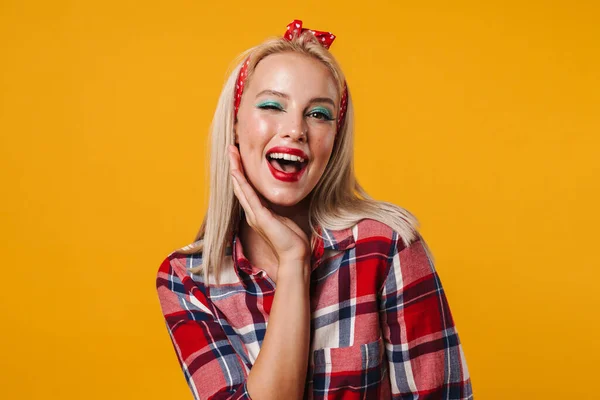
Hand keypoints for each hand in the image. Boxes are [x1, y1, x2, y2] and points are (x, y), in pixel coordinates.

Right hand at [228, 145, 309, 264]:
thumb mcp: (283, 219)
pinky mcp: (260, 217)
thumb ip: (276, 210)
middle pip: (240, 185)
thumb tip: (276, 200)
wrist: (294, 256)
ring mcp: (254, 215)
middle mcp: (252, 213)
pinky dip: (241, 183)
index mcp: (257, 213)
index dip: (241, 172)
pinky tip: (236, 172)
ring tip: (231, 153)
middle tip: (230, 149)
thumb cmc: (291, 240)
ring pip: (241, 188)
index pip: (246, 189)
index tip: (239, 157)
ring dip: (235, 169)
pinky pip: (249, 197)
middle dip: (235, 166)